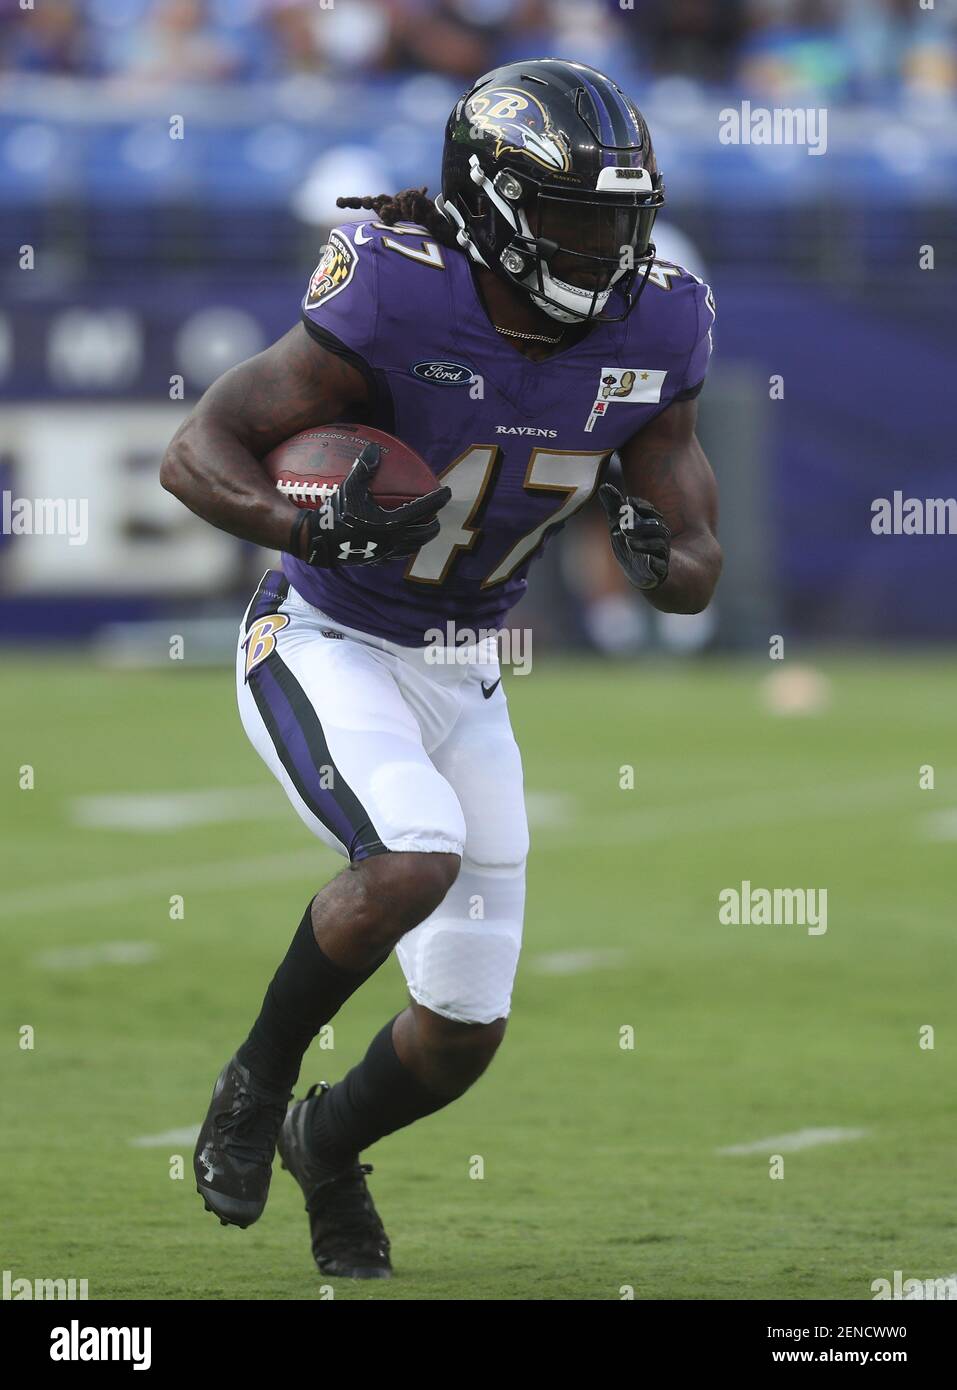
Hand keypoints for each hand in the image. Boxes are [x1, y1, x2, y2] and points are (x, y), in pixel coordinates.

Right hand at [290, 442, 450, 566]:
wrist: (321, 541)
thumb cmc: (338, 514)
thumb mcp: (351, 488)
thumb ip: (365, 468)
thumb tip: (373, 447)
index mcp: (394, 522)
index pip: (425, 509)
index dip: (438, 500)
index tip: (447, 493)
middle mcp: (396, 539)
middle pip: (425, 533)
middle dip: (434, 524)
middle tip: (436, 515)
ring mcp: (388, 552)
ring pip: (414, 546)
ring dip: (423, 538)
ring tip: (424, 529)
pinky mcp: (378, 560)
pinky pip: (399, 555)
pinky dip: (406, 547)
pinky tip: (402, 543)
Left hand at [598, 483, 670, 590]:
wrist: (643, 576)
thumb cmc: (632, 546)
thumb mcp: (620, 526)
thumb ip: (615, 507)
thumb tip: (604, 486)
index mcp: (650, 524)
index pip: (650, 512)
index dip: (641, 506)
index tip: (627, 502)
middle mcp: (659, 538)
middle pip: (656, 527)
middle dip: (640, 525)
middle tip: (623, 527)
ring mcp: (661, 555)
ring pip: (659, 545)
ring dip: (644, 543)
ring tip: (629, 542)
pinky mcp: (659, 572)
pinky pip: (661, 567)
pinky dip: (654, 564)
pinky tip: (647, 561)